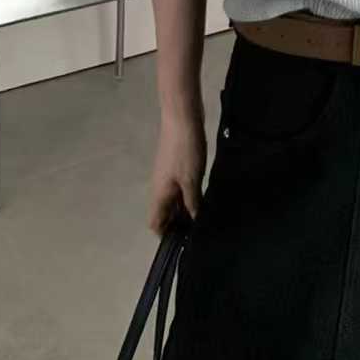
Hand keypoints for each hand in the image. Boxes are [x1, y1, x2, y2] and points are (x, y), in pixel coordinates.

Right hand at [149, 109, 206, 235]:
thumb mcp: (192, 181)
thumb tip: (194, 223)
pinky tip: (204, 194)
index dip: (166, 235)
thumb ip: (192, 203)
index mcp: (160, 195)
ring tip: (204, 214)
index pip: (155, 224)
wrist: (183, 118)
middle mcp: (160, 188)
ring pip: (173, 200)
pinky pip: (179, 188)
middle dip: (178, 223)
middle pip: (164, 214)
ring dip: (185, 208)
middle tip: (199, 230)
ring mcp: (167, 175)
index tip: (184, 241)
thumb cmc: (185, 151)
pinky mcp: (176, 165)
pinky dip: (188, 195)